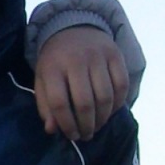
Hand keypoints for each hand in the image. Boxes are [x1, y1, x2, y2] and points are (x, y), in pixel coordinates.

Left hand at [33, 26, 128, 140]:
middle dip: (87, 125)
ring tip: (97, 126)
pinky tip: (110, 111)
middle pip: (85, 103)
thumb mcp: (43, 81)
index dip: (67, 124)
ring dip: (103, 118)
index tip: (72, 135)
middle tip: (87, 135)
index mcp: (52, 68)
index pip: (60, 103)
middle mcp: (76, 60)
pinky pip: (122, 84)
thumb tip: (52, 130)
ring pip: (105, 96)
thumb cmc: (55, 62)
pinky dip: (118, 103)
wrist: (72, 28)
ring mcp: (98, 56)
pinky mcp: (115, 54)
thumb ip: (45, 105)